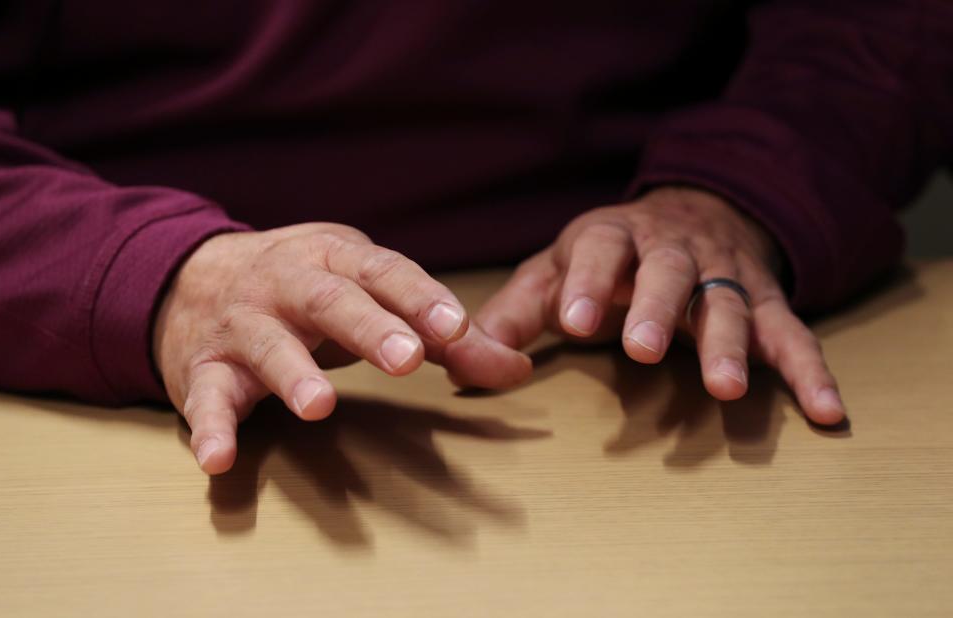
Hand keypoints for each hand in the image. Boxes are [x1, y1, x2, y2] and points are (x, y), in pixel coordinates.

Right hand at [153, 223, 529, 473]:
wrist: (194, 275)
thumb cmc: (307, 289)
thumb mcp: (372, 295)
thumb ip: (443, 335)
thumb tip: (517, 369)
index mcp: (336, 259)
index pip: (385, 272)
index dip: (419, 297)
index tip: (456, 326)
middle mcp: (287, 282)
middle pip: (329, 300)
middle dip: (368, 327)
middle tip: (406, 359)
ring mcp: (243, 323)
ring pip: (267, 344)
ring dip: (292, 373)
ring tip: (319, 406)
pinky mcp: (202, 367)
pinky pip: (204, 398)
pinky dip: (210, 426)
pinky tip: (220, 460)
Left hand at [471, 186, 845, 425]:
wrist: (691, 212)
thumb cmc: (608, 255)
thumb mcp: (555, 269)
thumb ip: (514, 311)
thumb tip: (464, 362)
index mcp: (612, 236)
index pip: (596, 248)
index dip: (585, 281)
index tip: (570, 319)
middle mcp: (671, 250)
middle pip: (667, 271)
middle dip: (656, 307)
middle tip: (642, 349)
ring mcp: (723, 274)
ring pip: (728, 302)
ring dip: (728, 342)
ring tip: (724, 389)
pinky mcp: (763, 302)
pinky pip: (792, 334)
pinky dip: (810, 370)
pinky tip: (826, 410)